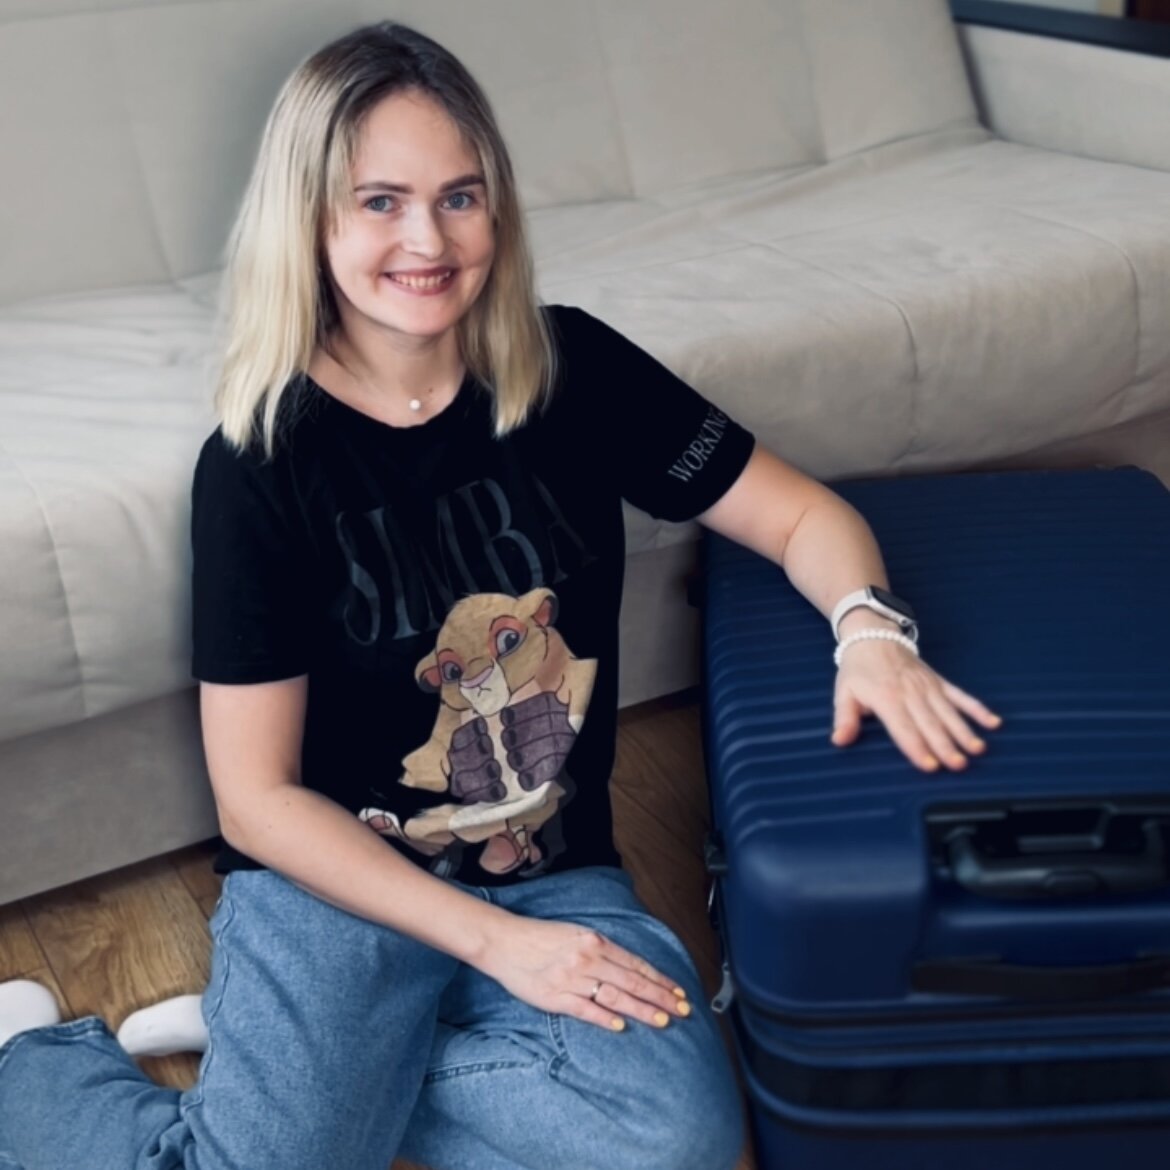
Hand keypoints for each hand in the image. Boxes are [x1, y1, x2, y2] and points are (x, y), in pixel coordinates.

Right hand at [477, 913, 692, 1031]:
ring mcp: (571, 978)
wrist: (503, 941)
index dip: (660, 980)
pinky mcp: (554, 997)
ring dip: (642, 1010)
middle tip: (683, 1010)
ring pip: (615, 996)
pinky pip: (585, 1009)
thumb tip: (628, 967)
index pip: (636, 964)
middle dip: (661, 997)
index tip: (679, 992)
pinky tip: (622, 1026)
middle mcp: (587, 958)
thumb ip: (600, 949)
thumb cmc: (539, 936)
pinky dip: (605, 1018)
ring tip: (663, 1020)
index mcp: (594, 941)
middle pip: (632, 981)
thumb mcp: (575, 933)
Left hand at [832, 639, 1001, 772]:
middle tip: (958, 765)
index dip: (916, 747)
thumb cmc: (858, 669)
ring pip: (949, 713)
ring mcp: (929, 687)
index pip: (903, 728)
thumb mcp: (844, 693)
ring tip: (977, 750)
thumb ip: (844, 718)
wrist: (874, 635)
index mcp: (886, 698)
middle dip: (945, 745)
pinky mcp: (939, 682)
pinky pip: (961, 696)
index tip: (929, 766)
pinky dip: (977, 709)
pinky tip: (993, 723)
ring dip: (964, 732)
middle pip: (930, 723)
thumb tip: (839, 741)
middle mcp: (911, 693)